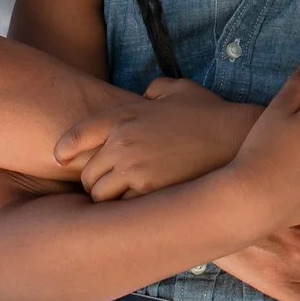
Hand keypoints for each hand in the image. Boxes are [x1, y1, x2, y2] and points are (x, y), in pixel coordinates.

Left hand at [56, 77, 248, 199]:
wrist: (237, 138)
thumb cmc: (211, 115)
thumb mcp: (181, 89)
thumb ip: (156, 89)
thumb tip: (145, 95)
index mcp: (125, 116)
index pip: (76, 136)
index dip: (65, 151)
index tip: (62, 160)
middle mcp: (123, 140)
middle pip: (87, 174)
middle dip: (96, 184)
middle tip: (112, 189)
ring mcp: (133, 166)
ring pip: (99, 195)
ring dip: (110, 201)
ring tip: (127, 203)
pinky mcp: (148, 189)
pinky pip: (121, 208)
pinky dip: (128, 211)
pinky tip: (143, 208)